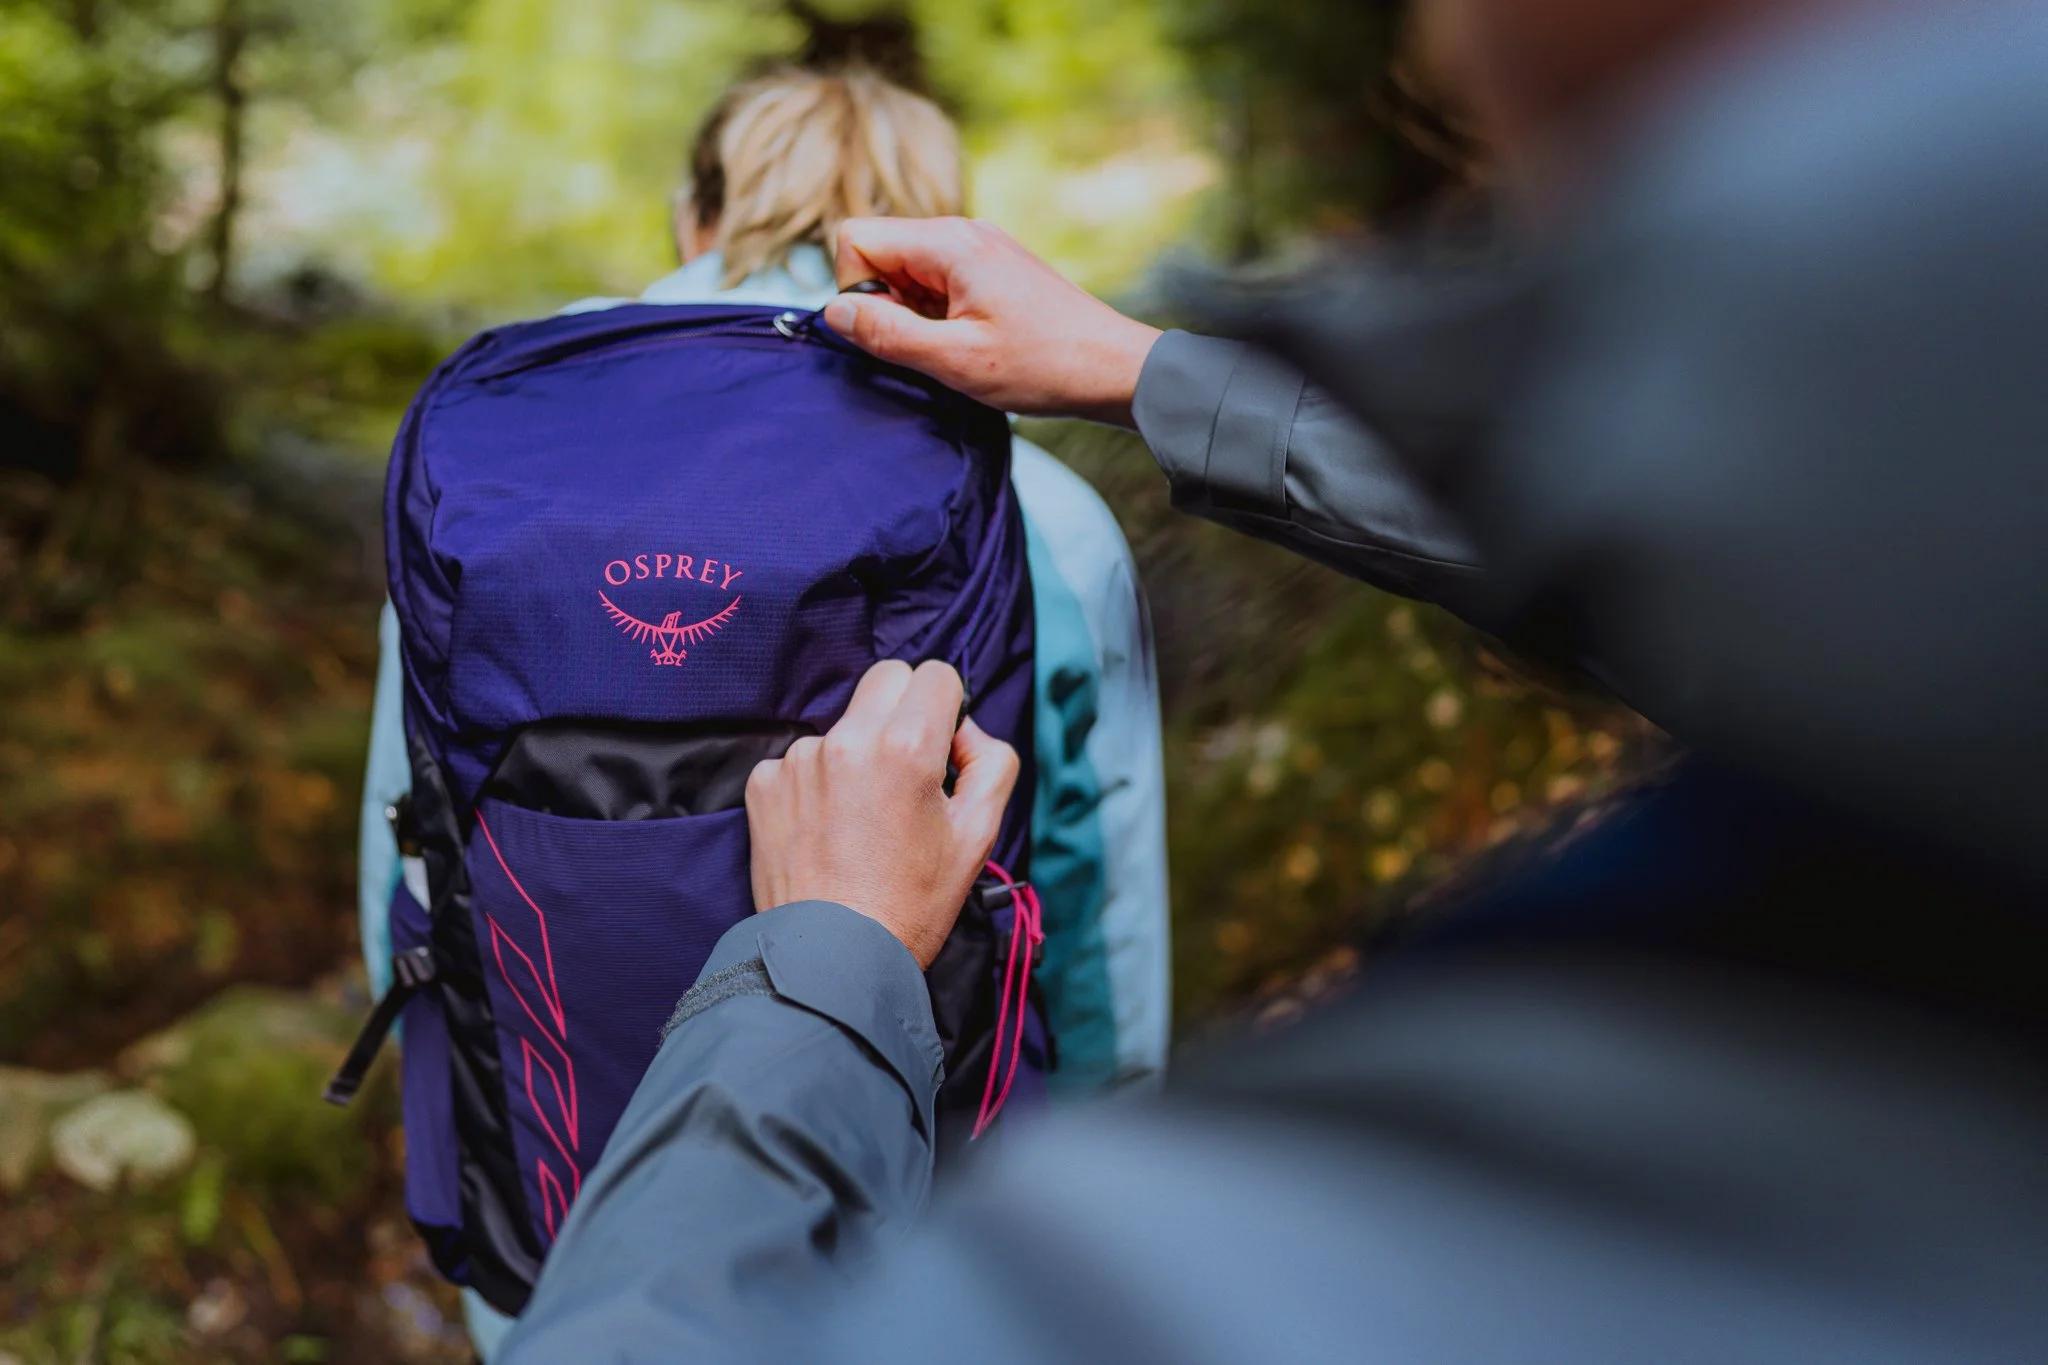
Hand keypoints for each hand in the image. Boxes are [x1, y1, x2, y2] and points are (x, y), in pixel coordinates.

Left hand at [745, 660, 1019, 967]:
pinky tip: (828, 828)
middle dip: (904, 709)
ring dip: (857, 752)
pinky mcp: (764, 784)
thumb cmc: (912, 903)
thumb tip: (964, 732)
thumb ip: (991, 763)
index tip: (943, 749)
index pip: (936, 675)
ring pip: (843, 724)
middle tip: (907, 768)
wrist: (835, 959)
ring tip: (862, 818)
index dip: (948, 709)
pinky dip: (818, 783)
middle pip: (886, 679)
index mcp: (907, 746)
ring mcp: (799, 760)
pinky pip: (802, 759)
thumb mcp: (979, 835)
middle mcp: (847, 740)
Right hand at [822, 217, 1162, 426]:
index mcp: (949, 242)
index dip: (857, 289)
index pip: (855, 237)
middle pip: (880, 251)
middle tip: (933, 346)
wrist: (1115, 369)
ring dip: (915, 314)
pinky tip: (974, 343)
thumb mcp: (957, 360)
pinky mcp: (993, 268)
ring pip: (907, 270)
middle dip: (887, 303)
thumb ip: (888, 334)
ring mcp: (980, 248)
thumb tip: (834, 311)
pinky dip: (939, 314)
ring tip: (961, 347)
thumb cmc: (1044, 365)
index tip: (894, 330)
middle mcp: (962, 232)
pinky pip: (937, 282)